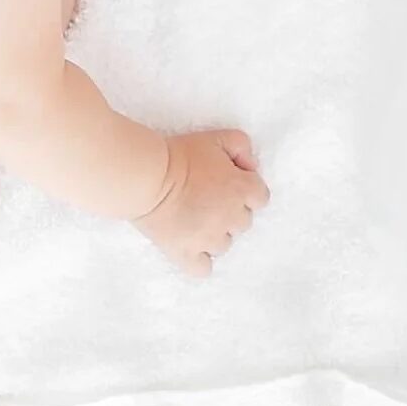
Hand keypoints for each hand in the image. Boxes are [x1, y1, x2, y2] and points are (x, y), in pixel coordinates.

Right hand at [133, 129, 269, 277]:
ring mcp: (210, 239)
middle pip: (243, 221)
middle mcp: (231, 218)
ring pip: (224, 244)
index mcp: (241, 190)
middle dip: (229, 210)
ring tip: (192, 217)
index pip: (260, 196)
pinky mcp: (187, 254)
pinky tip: (190, 245)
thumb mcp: (215, 137)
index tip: (226, 182)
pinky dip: (199, 259)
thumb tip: (250, 167)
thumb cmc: (179, 154)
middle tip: (205, 196)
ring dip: (213, 233)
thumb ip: (242, 145)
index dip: (244, 188)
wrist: (146, 176)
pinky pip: (204, 268)